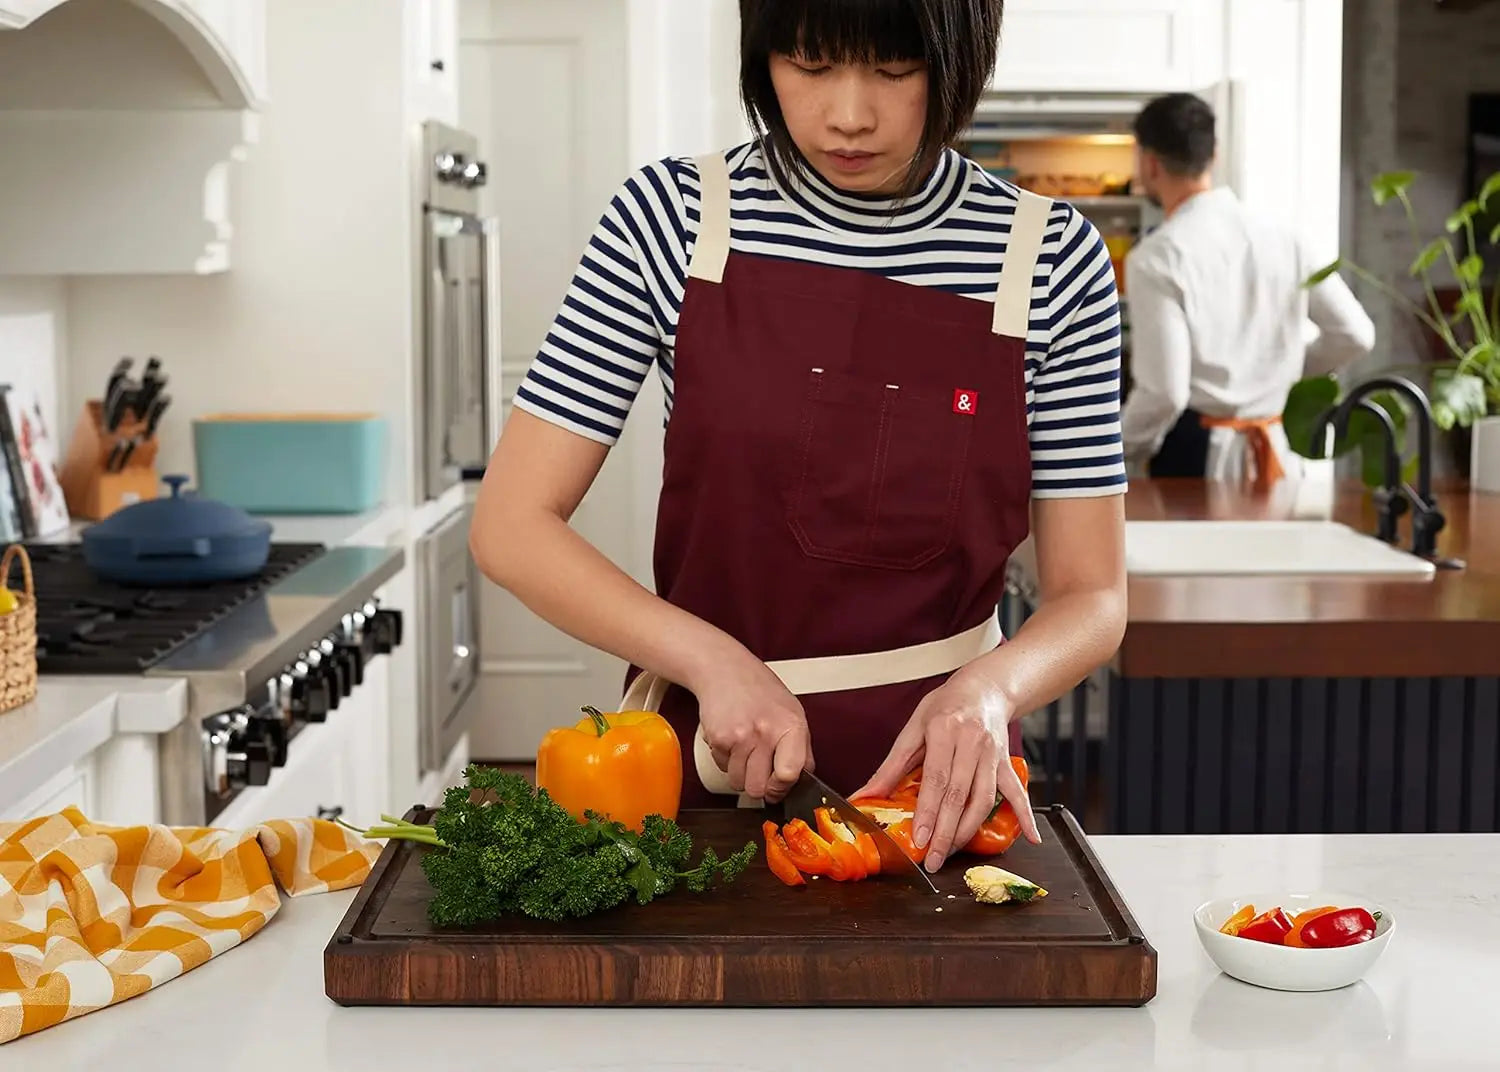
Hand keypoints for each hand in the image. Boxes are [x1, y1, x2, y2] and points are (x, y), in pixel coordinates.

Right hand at [692, 652, 812, 802]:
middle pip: (757, 788)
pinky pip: (721, 767)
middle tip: (758, 769)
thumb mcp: (793, 713)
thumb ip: (801, 748)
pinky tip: (732, 739)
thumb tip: (801, 781)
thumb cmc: (761, 691)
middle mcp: (765, 732)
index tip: (778, 786)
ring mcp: (739, 736)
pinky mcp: (717, 738)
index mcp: (791, 727)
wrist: (725, 669)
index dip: (781, 788)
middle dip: (757, 785)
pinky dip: (725, 759)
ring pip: (737, 783)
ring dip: (739, 772)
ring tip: (744, 749)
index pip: (789, 774)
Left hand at [854, 665, 1040, 871]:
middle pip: (959, 795)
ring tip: (950, 851)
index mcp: (944, 730)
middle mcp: (972, 742)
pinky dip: (1026, 816)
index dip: (927, 811)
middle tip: (932, 858)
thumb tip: (864, 795)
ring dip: (968, 830)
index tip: (919, 838)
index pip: (936, 778)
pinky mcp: (1006, 763)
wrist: (983, 688)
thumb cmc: (944, 707)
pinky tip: (1031, 838)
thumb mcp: (913, 729)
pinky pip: (1018, 792)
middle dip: (945, 831)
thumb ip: (891, 766)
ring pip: (984, 799)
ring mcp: (993, 754)